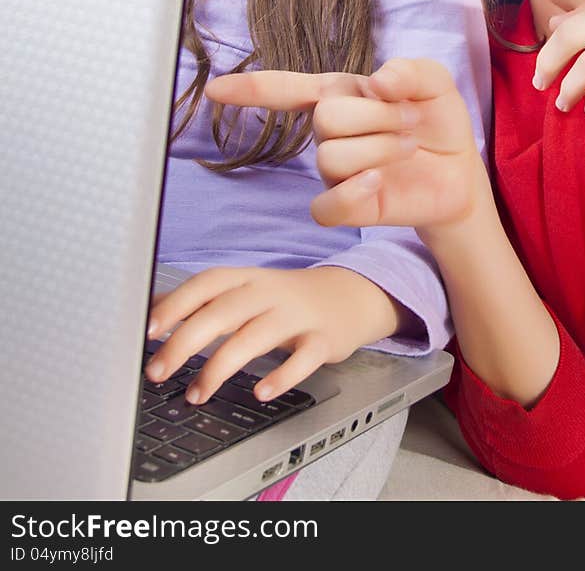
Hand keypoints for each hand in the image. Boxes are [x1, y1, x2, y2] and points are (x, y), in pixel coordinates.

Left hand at [145, 265, 402, 403]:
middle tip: (157, 370)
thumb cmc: (286, 298)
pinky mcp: (322, 340)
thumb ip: (203, 299)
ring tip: (196, 394)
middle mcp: (270, 293)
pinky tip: (261, 391)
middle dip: (186, 341)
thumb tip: (150, 308)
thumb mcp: (246, 289)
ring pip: (255, 337)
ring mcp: (298, 316)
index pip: (207, 284)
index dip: (176, 304)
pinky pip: (302, 358)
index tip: (148, 330)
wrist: (349, 296)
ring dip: (220, 367)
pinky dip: (281, 375)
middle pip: (224, 312)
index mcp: (248, 279)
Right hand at [207, 59, 484, 234]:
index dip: (250, 88)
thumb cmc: (436, 120)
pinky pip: (326, 207)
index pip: (285, 89)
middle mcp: (328, 131)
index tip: (215, 89)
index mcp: (340, 93)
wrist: (460, 169)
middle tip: (410, 121)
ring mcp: (334, 171)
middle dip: (377, 117)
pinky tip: (379, 181)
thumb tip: (377, 82)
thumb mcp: (434, 82)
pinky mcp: (346, 207)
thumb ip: (410, 70)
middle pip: (324, 118)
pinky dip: (354, 192)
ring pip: (331, 158)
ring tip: (409, 147)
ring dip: (382, 149)